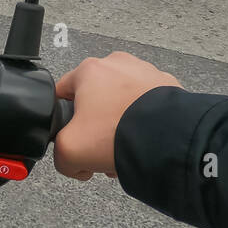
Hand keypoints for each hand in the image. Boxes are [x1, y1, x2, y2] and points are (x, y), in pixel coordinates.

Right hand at [53, 52, 180, 180]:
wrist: (166, 139)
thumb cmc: (117, 134)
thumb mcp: (69, 151)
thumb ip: (59, 156)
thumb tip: (72, 164)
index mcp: (88, 70)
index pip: (61, 93)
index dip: (62, 120)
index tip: (73, 137)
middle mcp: (117, 63)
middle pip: (94, 99)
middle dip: (95, 125)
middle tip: (100, 148)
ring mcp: (145, 71)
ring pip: (121, 101)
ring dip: (119, 122)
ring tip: (125, 147)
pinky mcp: (168, 84)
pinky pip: (146, 103)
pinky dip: (142, 119)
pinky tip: (143, 138)